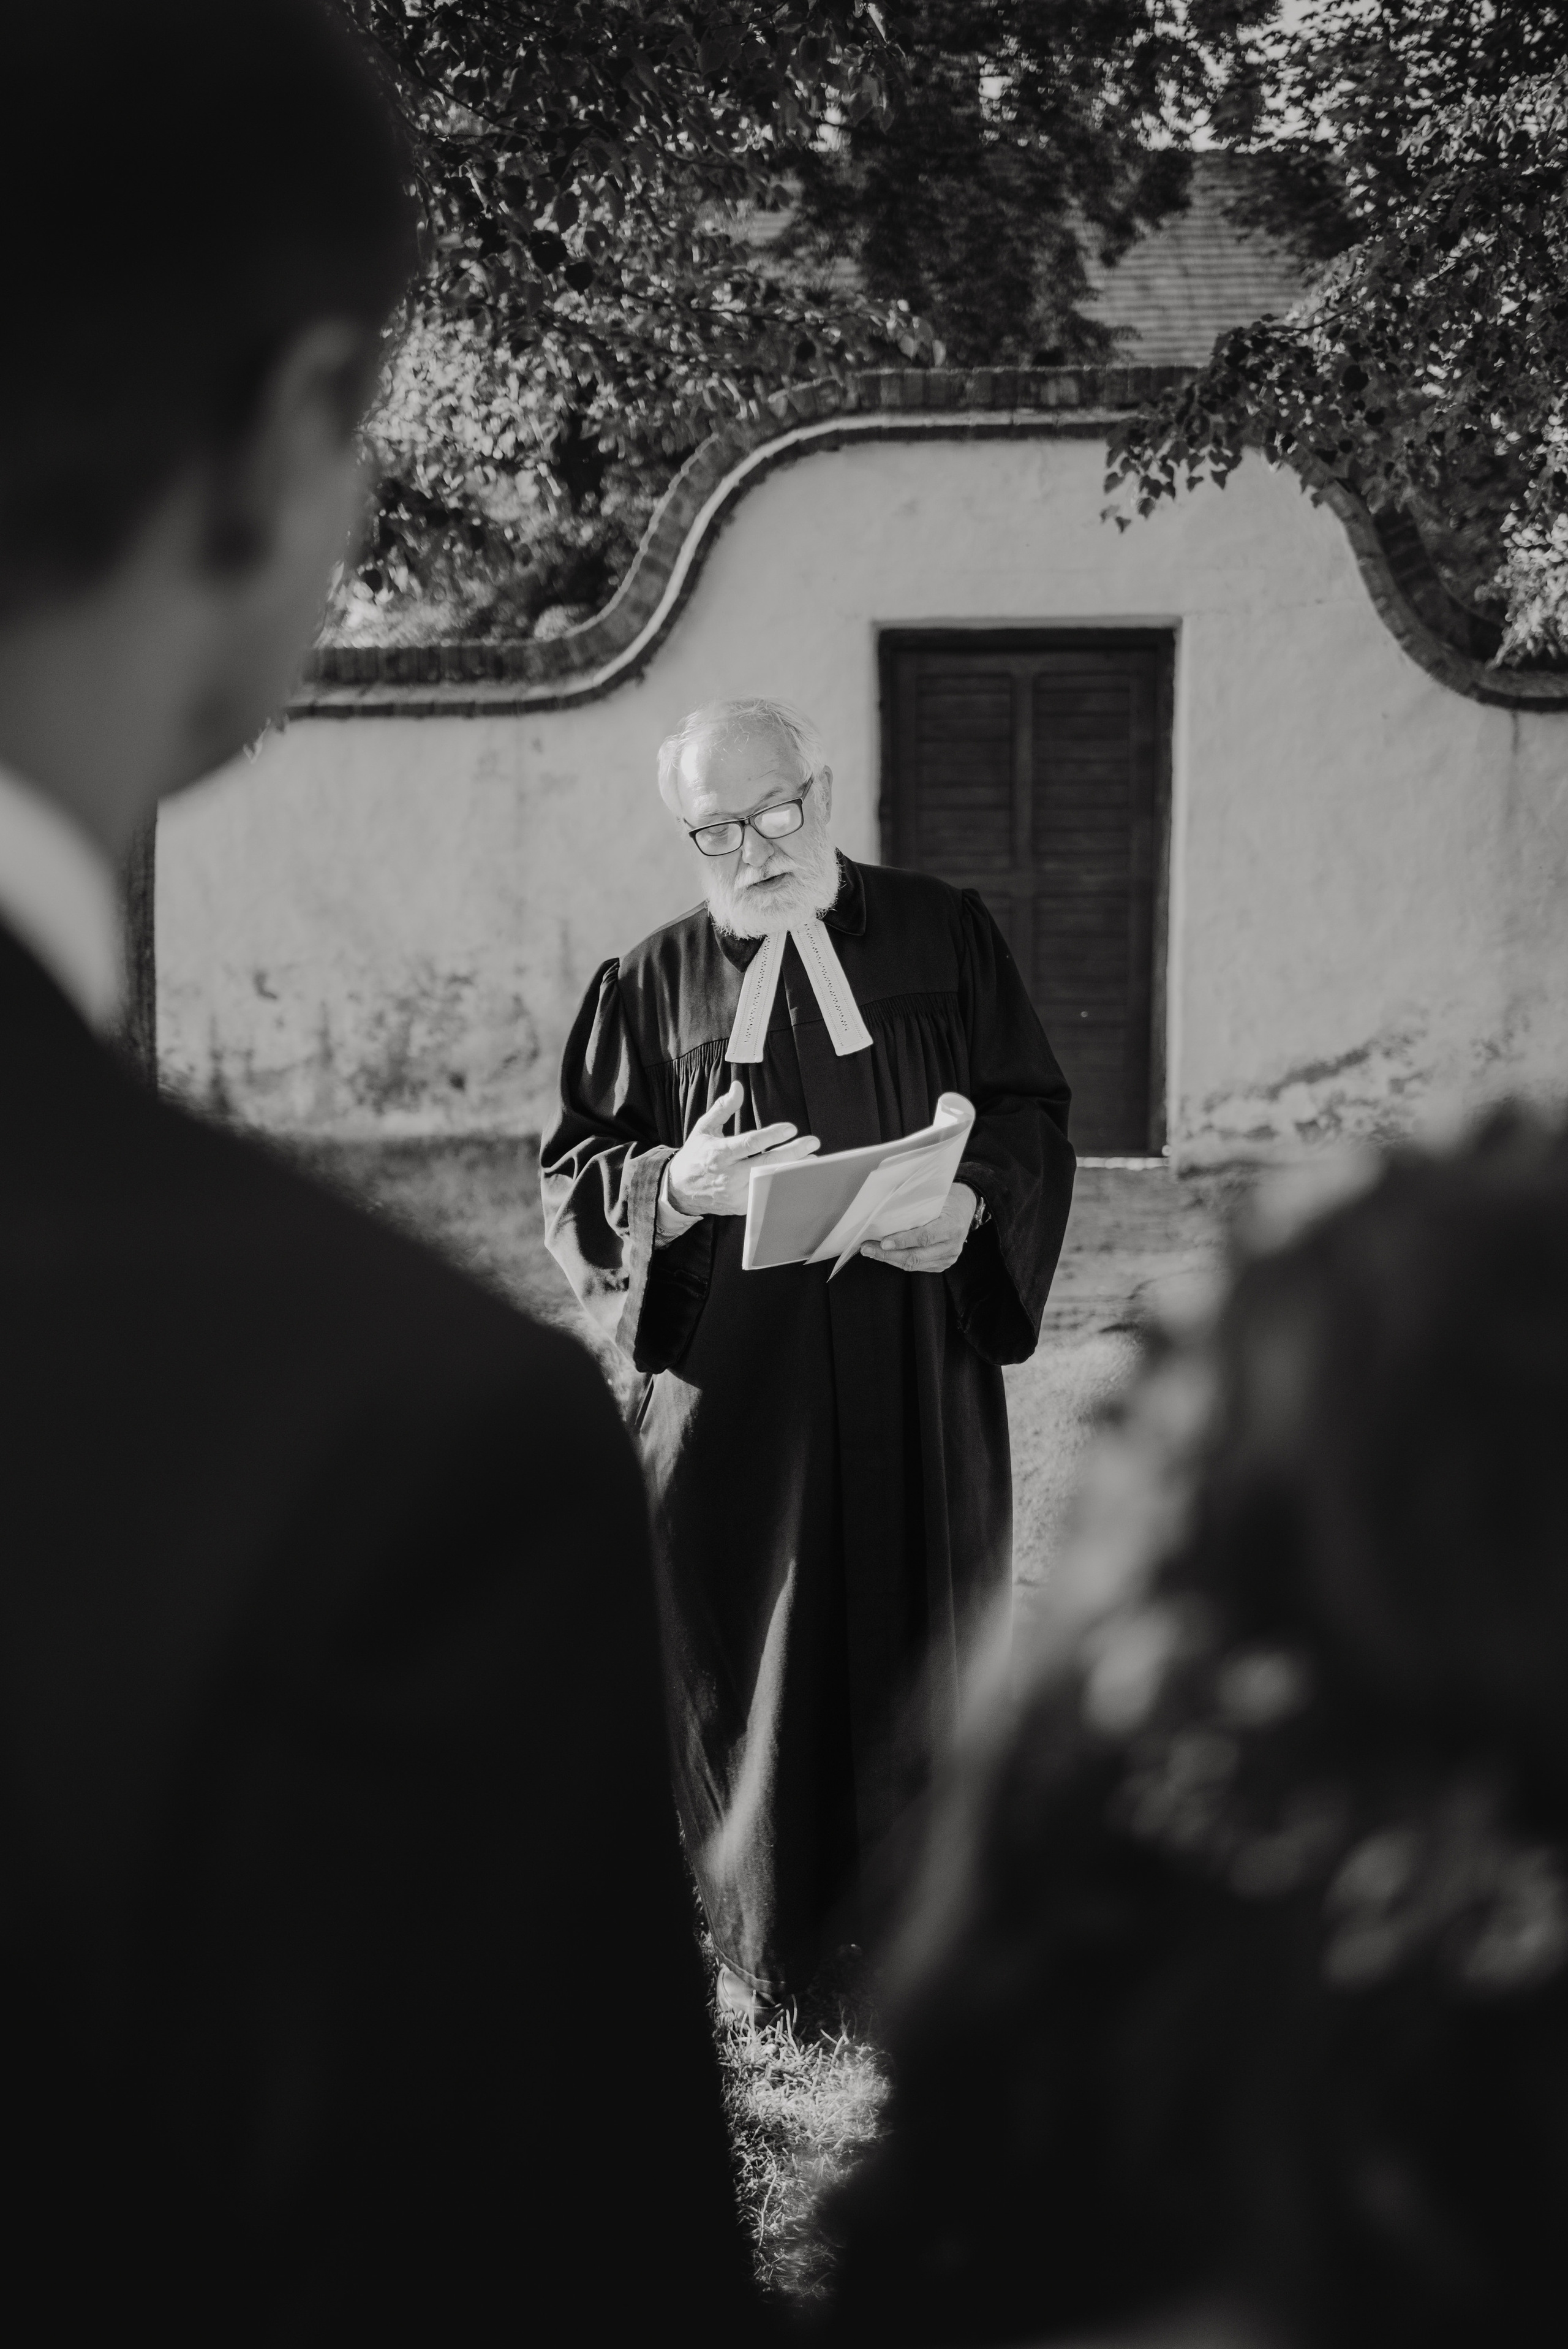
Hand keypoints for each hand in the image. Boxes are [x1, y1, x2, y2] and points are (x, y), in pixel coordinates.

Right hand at [667, 1082, 820, 1217]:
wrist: (679, 1190)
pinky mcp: (742, 1206)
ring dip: (792, 1170)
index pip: (750, 1144)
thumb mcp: (704, 1128)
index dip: (772, 1136)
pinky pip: (766, 1195)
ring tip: (812, 1159)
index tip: (791, 1128)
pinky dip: (782, 1185)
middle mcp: (729, 1175)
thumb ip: (723, 1108)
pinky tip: (797, 1175)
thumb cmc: (695, 1155)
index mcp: (719, 1153)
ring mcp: (736, 1194)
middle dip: (792, 1153)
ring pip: (769, 1181)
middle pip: (765, 1164)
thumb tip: (738, 1086)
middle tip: (813, 1142)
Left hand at [861, 1182, 977, 1273]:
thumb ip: (916, 1209)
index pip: (924, 1237)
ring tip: (871, 1252)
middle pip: (915, 1256)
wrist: (966, 1207)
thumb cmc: (948, 1199)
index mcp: (952, 1226)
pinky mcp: (943, 1265)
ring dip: (889, 1259)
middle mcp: (952, 1246)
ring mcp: (948, 1258)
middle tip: (867, 1249)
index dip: (902, 1241)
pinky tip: (886, 1255)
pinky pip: (917, 1267)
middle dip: (887, 1254)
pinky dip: (899, 1261)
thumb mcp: (935, 1198)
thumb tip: (885, 1215)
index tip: (883, 1242)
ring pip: (914, 1265)